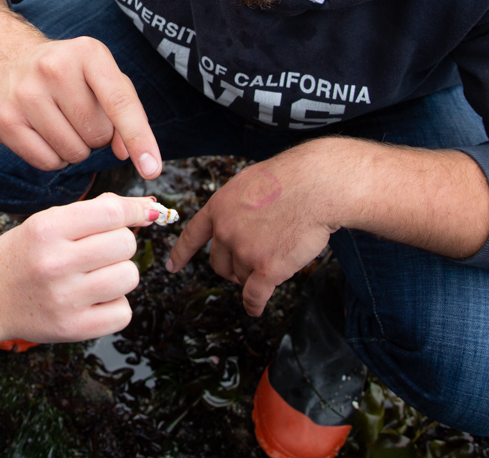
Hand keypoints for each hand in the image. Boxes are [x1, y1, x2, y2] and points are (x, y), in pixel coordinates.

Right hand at [0, 36, 162, 179]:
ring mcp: (24, 94)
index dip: (139, 138)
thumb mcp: (102, 76)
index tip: (152, 169)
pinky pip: (47, 163)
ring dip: (76, 148)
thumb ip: (126, 110)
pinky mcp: (4, 120)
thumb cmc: (68, 73)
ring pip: (72, 153)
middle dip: (97, 135)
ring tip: (62, 123)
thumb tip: (126, 153)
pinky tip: (46, 134)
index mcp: (87, 52)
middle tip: (80, 115)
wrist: (9, 59)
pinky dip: (54, 158)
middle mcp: (53, 68)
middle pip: (96, 134)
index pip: (119, 102)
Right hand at [0, 193, 160, 343]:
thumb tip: (143, 208)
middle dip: (120, 244)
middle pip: (126, 244)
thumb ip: (91, 212)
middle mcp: (56, 263)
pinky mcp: (73, 329)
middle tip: (100, 250)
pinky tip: (93, 299)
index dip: (135, 210)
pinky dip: (115, 304)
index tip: (144, 213)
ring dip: (119, 274)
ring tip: (95, 275)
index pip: (111, 213)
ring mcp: (65, 299)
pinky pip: (123, 312)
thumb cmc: (21, 256)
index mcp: (47, 229)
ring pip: (129, 277)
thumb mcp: (45, 222)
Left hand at [165, 144, 340, 315]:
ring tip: (278, 254)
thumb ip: (237, 206)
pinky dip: (254, 305)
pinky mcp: (266, 269)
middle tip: (253, 260)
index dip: (181, 253)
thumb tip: (235, 220)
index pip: (192, 235)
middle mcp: (225, 230)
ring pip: (241, 277)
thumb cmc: (292, 180)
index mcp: (219, 207)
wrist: (316, 187)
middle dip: (233, 266)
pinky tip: (256, 308)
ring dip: (255, 274)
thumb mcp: (249, 183)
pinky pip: (254, 296)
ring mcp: (245, 250)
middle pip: (218, 264)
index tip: (172, 267)